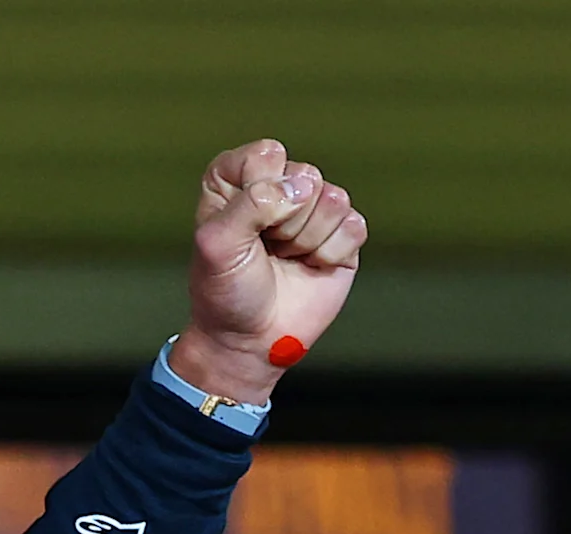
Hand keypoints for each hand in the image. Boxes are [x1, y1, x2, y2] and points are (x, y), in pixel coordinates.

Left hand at [170, 138, 367, 405]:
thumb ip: (250, 204)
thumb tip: (300, 188)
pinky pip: (354, 225)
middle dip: (286, 222)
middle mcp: (277, 186)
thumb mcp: (216, 245)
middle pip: (305, 175)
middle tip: (267, 249)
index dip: (260, 193)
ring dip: (306, 240)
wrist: (251, 340)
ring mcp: (313, 209)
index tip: (242, 228)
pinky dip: (330, 254)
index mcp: (237, 178)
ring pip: (334, 199)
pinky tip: (309, 266)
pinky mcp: (342, 234)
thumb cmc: (226, 291)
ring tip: (285, 258)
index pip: (267, 155)